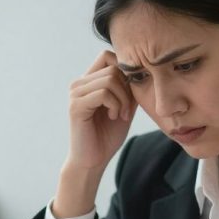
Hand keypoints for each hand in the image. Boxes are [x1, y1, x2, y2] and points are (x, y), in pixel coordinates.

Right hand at [54, 50, 137, 217]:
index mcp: (88, 82)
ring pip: (110, 79)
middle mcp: (79, 84)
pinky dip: (115, 105)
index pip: (108, 56)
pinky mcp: (76, 106)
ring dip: (123, 99)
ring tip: (120, 114)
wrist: (93, 161)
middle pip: (113, 67)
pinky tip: (113, 117)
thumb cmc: (107, 136)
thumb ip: (129, 87)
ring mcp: (75, 94)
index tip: (129, 94)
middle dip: (127, 89)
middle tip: (126, 110)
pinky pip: (103, 93)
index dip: (124, 70)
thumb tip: (142, 69)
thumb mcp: (124, 106)